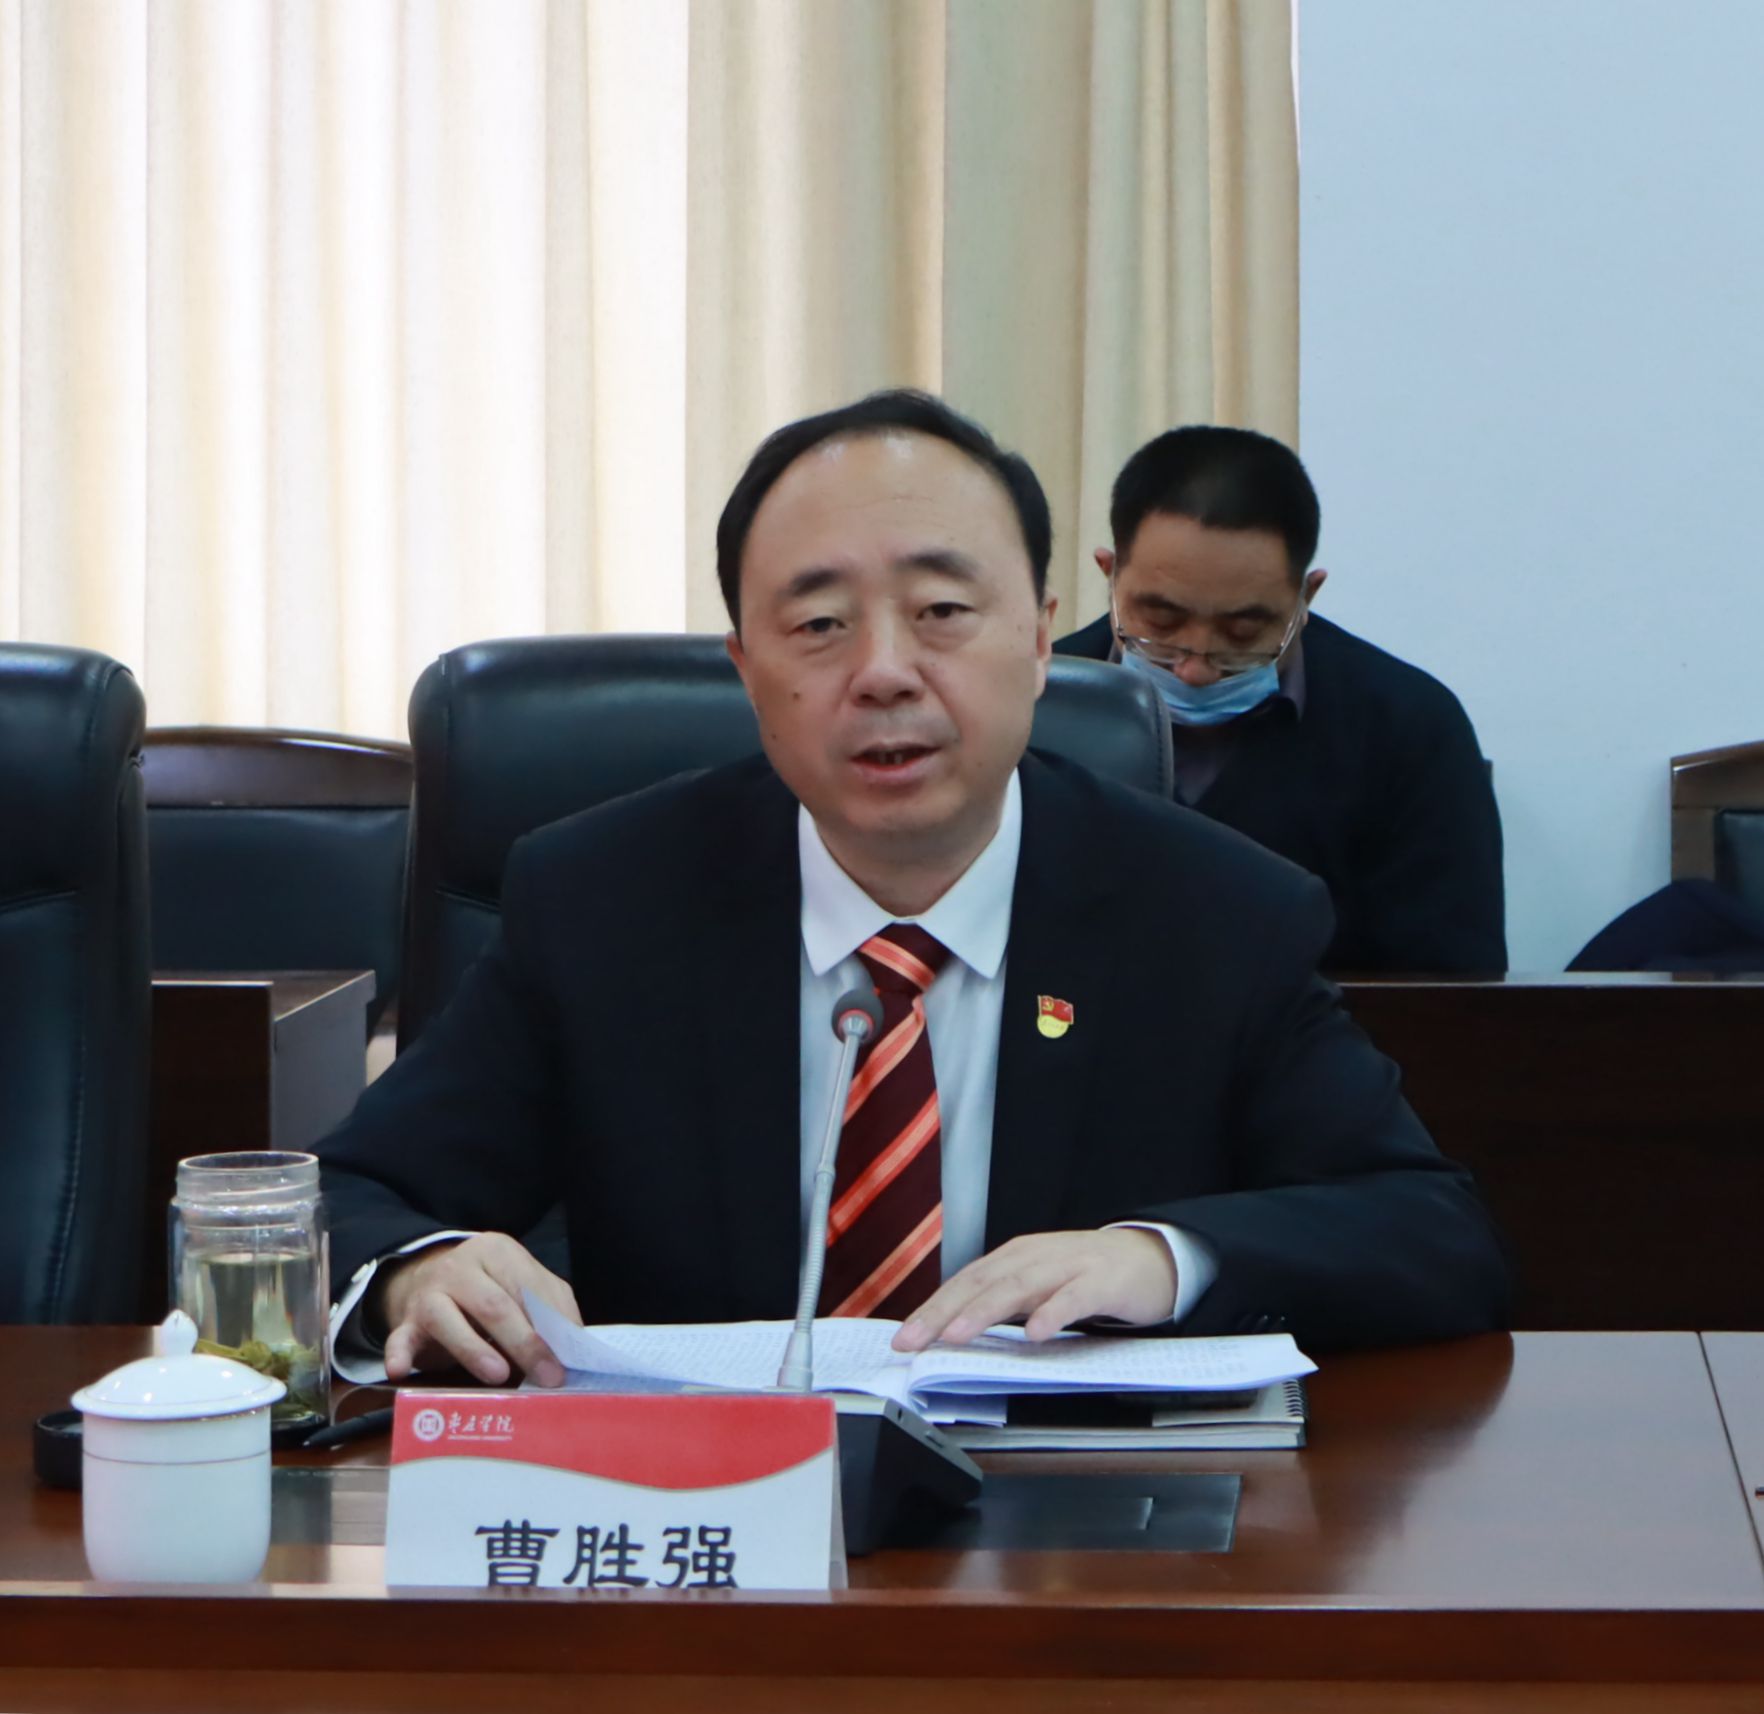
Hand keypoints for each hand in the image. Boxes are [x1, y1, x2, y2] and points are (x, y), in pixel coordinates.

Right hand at [374, 1233, 580, 1386]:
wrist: (426, 1279)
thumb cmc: (487, 1288)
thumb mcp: (521, 1284)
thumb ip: (550, 1306)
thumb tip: (575, 1343)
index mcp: (497, 1252)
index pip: (528, 1286)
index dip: (551, 1323)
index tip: (570, 1357)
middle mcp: (460, 1267)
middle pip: (494, 1304)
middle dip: (525, 1343)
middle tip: (547, 1376)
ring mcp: (428, 1293)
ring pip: (448, 1319)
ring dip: (474, 1350)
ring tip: (499, 1375)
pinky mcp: (405, 1321)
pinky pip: (399, 1337)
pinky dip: (398, 1354)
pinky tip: (400, 1370)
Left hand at [890, 1229, 1176, 1351]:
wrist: (1150, 1256)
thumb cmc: (1084, 1276)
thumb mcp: (1036, 1286)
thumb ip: (1001, 1305)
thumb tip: (951, 1335)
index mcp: (1013, 1259)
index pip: (964, 1284)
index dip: (932, 1310)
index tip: (903, 1340)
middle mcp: (1034, 1257)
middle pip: (982, 1283)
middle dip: (943, 1312)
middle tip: (915, 1341)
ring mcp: (1069, 1265)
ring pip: (1020, 1286)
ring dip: (985, 1311)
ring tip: (958, 1335)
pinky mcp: (1103, 1280)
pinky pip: (1075, 1297)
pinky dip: (1053, 1313)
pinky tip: (1036, 1333)